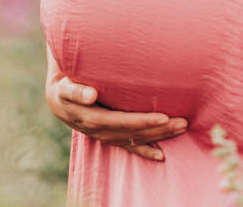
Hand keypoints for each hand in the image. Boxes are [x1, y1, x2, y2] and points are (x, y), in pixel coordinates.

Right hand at [45, 71, 187, 161]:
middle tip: (183, 122)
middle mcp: (101, 132)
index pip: (123, 121)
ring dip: (160, 137)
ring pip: (137, 140)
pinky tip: (161, 156)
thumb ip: (77, 91)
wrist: (59, 101)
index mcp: (93, 118)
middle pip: (135, 132)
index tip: (164, 116)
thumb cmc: (65, 88)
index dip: (144, 120)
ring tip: (182, 128)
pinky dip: (145, 151)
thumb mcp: (66, 87)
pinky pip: (130, 147)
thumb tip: (91, 95)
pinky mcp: (110, 138)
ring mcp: (107, 137)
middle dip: (160, 129)